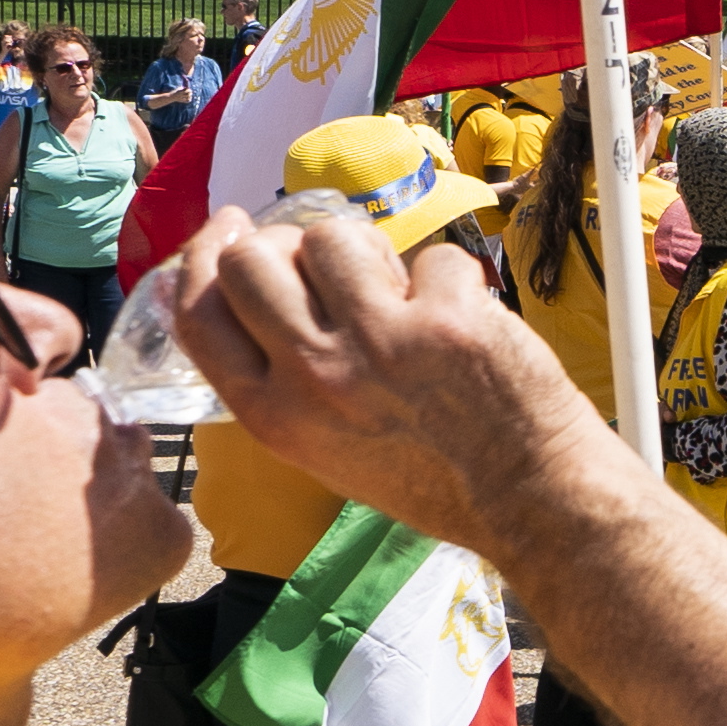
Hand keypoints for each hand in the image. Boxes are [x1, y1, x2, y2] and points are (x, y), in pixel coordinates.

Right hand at [177, 204, 605, 553]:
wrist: (527, 498)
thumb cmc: (429, 475)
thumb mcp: (323, 446)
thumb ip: (281, 377)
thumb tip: (251, 284)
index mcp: (272, 416)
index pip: (200, 316)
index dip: (203, 258)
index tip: (225, 226)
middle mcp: (312, 378)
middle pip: (252, 260)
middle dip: (285, 240)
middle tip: (324, 255)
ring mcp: (378, 345)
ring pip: (334, 237)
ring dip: (369, 250)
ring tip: (401, 292)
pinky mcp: (445, 321)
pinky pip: (429, 257)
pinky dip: (450, 279)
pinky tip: (465, 320)